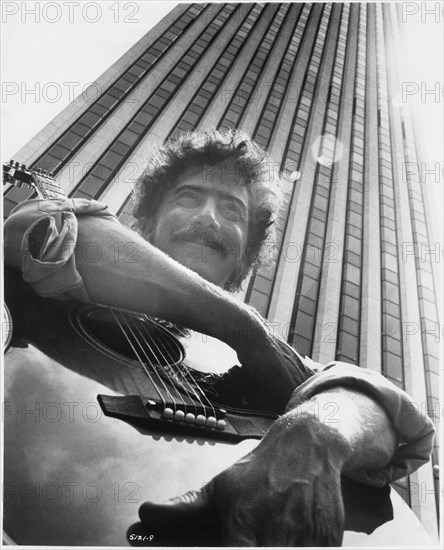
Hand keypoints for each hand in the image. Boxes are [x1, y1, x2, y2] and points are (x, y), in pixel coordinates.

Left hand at [139, 410, 349, 545]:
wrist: (307, 445)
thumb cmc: (259, 470)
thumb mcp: (221, 486)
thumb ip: (186, 508)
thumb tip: (146, 514)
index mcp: (242, 519)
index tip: (230, 549)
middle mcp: (276, 531)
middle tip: (251, 538)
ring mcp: (307, 537)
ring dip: (280, 548)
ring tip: (271, 532)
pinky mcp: (330, 540)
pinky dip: (301, 549)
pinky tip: (291, 537)